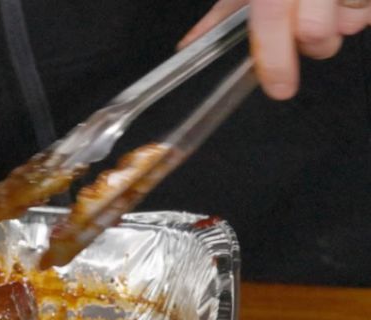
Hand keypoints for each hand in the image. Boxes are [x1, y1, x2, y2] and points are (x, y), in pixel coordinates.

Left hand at [179, 0, 370, 99]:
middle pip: (319, 34)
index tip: (277, 86)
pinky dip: (357, 11)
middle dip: (312, 43)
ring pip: (351, 23)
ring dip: (339, 22)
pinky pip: (369, 12)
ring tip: (327, 1)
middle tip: (304, 27)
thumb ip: (223, 14)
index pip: (274, 16)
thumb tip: (191, 44)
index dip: (275, 57)